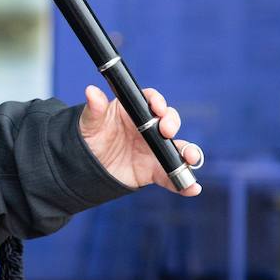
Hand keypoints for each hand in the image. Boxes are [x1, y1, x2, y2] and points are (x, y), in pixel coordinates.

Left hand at [79, 85, 203, 195]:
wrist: (87, 167)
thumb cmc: (90, 138)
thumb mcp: (89, 123)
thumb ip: (94, 109)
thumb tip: (91, 91)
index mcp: (135, 110)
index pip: (152, 101)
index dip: (158, 102)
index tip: (157, 108)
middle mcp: (150, 127)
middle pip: (170, 121)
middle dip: (172, 124)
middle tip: (167, 131)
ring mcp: (155, 149)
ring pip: (178, 148)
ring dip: (188, 152)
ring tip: (191, 158)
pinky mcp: (155, 170)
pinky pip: (171, 175)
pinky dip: (184, 183)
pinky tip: (192, 188)